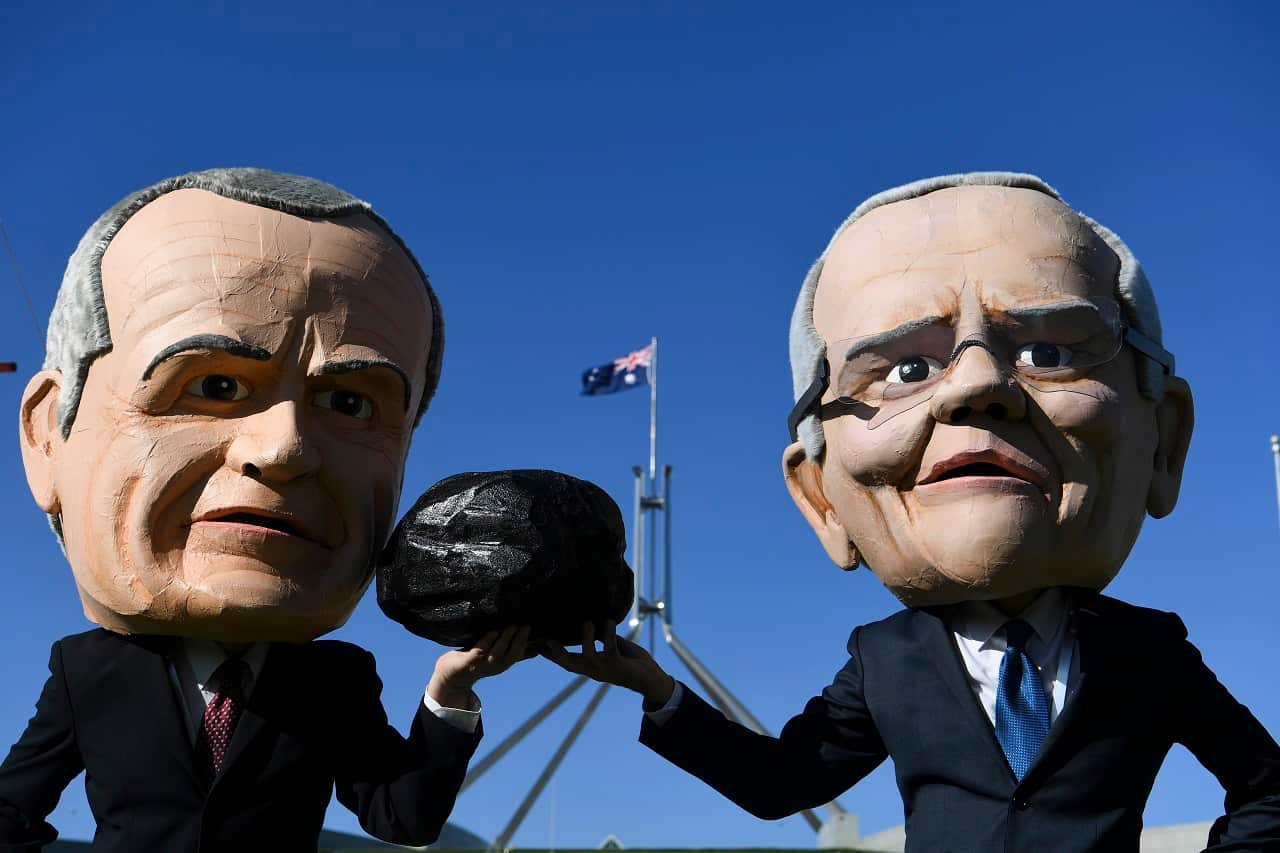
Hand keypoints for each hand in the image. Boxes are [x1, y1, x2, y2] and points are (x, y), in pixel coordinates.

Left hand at [428, 625, 530, 708]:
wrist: (450, 675)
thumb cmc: (475, 660)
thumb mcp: (497, 657)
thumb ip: (514, 653)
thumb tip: (537, 650)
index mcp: (502, 664)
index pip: (518, 655)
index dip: (527, 645)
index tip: (534, 631)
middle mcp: (493, 667)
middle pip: (510, 656)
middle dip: (519, 641)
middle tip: (525, 626)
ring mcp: (480, 666)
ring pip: (496, 654)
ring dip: (505, 640)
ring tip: (512, 626)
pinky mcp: (467, 663)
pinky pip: (479, 652)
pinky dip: (487, 642)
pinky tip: (492, 632)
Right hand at [542, 621, 674, 707]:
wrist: (651, 681)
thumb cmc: (630, 662)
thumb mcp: (611, 648)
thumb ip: (598, 638)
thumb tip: (586, 620)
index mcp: (589, 666)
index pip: (564, 661)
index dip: (548, 653)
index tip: (533, 643)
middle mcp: (592, 670)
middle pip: (567, 663)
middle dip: (555, 652)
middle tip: (545, 637)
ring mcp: (604, 668)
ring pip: (587, 656)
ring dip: (585, 638)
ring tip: (586, 621)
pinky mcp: (617, 664)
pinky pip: (609, 648)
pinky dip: (608, 633)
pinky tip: (609, 621)